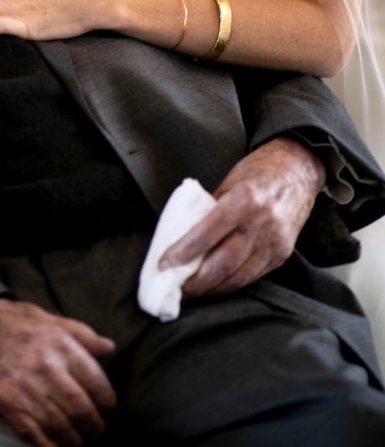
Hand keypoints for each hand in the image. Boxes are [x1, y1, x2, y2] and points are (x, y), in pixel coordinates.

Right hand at [0, 298, 115, 446]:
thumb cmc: (4, 320)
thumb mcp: (44, 316)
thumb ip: (79, 333)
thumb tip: (109, 347)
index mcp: (60, 345)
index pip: (97, 382)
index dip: (107, 400)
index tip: (107, 406)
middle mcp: (48, 370)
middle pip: (83, 410)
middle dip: (95, 425)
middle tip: (97, 428)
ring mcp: (28, 392)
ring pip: (63, 427)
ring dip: (76, 440)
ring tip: (80, 441)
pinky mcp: (9, 408)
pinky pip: (37, 437)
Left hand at [160, 137, 325, 296]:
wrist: (298, 170)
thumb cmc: (258, 172)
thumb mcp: (229, 182)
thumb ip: (210, 209)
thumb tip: (184, 235)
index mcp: (244, 199)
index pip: (208, 232)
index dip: (185, 252)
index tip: (165, 264)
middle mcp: (262, 223)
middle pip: (224, 263)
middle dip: (197, 282)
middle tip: (176, 288)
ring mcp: (275, 242)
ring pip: (239, 277)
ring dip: (213, 289)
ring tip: (192, 292)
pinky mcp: (282, 255)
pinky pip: (253, 276)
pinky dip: (232, 284)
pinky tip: (217, 286)